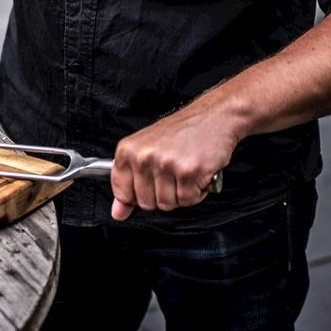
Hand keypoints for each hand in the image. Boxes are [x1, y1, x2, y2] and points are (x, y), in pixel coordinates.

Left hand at [110, 104, 235, 220]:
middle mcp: (143, 157)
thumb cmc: (180, 133)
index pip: (121, 192)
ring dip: (180, 193)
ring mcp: (165, 164)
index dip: (137, 195)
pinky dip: (196, 192)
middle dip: (162, 195)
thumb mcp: (146, 151)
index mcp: (127, 151)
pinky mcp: (189, 171)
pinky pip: (188, 200)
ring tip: (184, 171)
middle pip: (146, 203)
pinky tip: (197, 173)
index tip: (148, 184)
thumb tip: (118, 212)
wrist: (213, 118)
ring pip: (167, 204)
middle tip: (171, 174)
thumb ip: (128, 182)